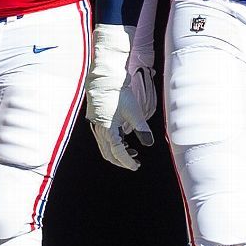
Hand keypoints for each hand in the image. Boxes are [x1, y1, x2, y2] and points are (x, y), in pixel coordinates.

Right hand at [85, 24, 153, 169]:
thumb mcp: (134, 112)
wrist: (104, 78)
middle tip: (134, 162)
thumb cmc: (118, 93)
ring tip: (132, 151)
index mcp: (107, 130)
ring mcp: (95, 126)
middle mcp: (99, 131)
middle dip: (121, 161)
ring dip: (117, 153)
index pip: (118, 153)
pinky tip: (123, 138)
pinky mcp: (95, 120)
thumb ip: (142, 129)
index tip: (136, 166)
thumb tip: (149, 143)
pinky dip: (112, 143)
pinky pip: (102, 139)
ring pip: (104, 147)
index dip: (127, 162)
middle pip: (108, 154)